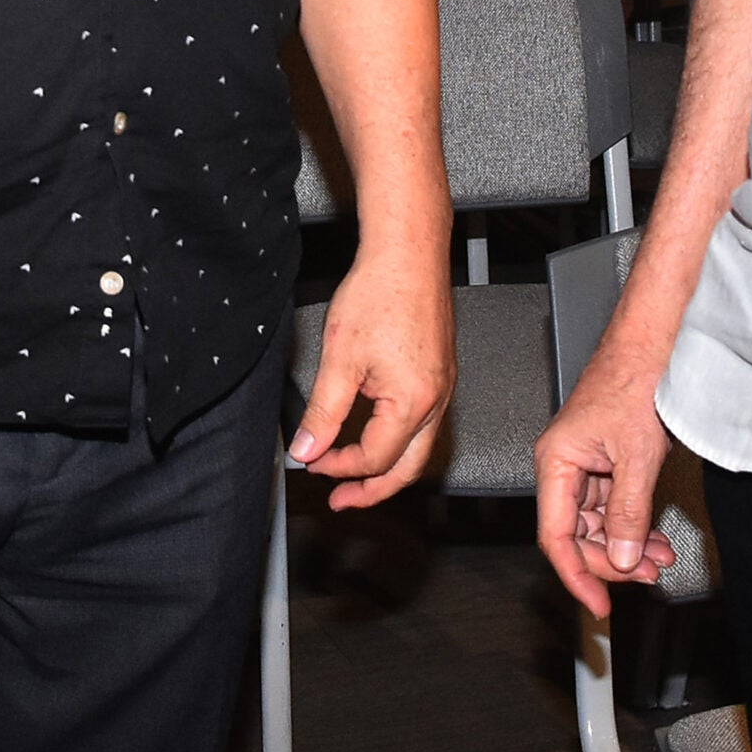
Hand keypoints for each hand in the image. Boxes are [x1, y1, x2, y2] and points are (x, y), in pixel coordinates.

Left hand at [289, 237, 453, 509]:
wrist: (408, 251)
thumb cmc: (381, 292)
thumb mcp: (339, 359)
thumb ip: (323, 413)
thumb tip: (308, 448)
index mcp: (414, 402)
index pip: (376, 459)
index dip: (340, 468)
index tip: (314, 461)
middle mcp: (437, 398)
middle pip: (408, 467)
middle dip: (374, 489)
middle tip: (343, 500)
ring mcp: (443, 384)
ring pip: (420, 446)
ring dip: (387, 466)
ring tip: (357, 474)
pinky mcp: (441, 369)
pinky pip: (424, 420)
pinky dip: (400, 439)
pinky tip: (378, 430)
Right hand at [534, 341, 677, 616]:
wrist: (653, 346)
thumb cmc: (634, 380)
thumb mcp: (637, 456)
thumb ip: (628, 513)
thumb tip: (620, 558)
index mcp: (555, 463)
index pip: (556, 536)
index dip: (577, 575)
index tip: (598, 604)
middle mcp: (564, 466)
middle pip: (579, 535)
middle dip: (613, 560)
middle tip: (646, 575)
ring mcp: (585, 464)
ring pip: (599, 524)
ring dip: (629, 545)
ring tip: (659, 558)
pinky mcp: (606, 461)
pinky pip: (614, 506)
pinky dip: (635, 525)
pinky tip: (655, 539)